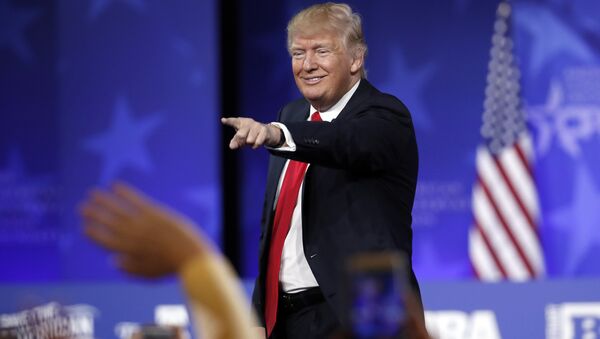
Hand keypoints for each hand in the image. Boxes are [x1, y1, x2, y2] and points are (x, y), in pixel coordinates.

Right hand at [80, 183, 209, 277]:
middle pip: (107, 222)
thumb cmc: (169, 267)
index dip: (92, 233)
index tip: (83, 227)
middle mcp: (130, 236)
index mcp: (127, 252)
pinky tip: (114, 184)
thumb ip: (128, 269)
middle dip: (93, 214)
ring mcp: (141, 223)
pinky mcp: (153, 212)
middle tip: (81, 207)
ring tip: (91, 192)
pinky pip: (135, 199)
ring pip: (117, 209)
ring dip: (103, 200)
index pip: (103, 241)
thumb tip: (112, 260)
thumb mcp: (147, 274)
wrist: (189, 256)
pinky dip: (124, 192)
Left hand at [221, 117, 280, 149]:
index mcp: (241, 122)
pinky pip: (257, 142)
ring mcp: (257, 125)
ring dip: (250, 143)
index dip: (228, 121)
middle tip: (243, 143)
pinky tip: (255, 144)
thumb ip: (236, 141)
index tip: (223, 120)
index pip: (233, 122)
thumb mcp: (242, 138)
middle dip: (240, 141)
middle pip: (241, 134)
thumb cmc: (250, 134)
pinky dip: (255, 145)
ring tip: (251, 141)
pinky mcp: (264, 130)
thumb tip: (231, 147)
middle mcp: (249, 122)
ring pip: (250, 140)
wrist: (267, 132)